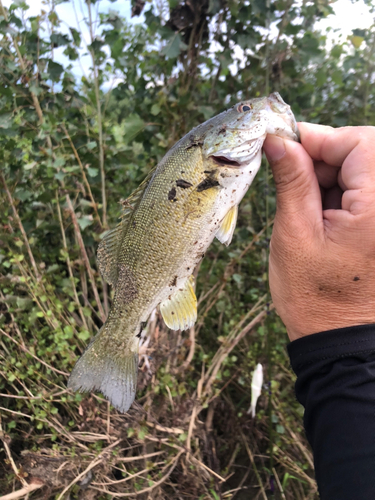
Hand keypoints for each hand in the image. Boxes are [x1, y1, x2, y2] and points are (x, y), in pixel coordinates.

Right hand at [263, 124, 374, 340]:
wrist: (339, 337)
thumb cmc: (314, 295)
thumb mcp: (294, 234)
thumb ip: (292, 181)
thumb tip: (278, 141)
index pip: (360, 142)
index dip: (320, 138)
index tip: (284, 144)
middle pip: (365, 151)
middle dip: (325, 155)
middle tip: (289, 174)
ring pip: (363, 169)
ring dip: (330, 175)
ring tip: (304, 207)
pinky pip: (365, 190)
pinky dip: (339, 191)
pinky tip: (319, 213)